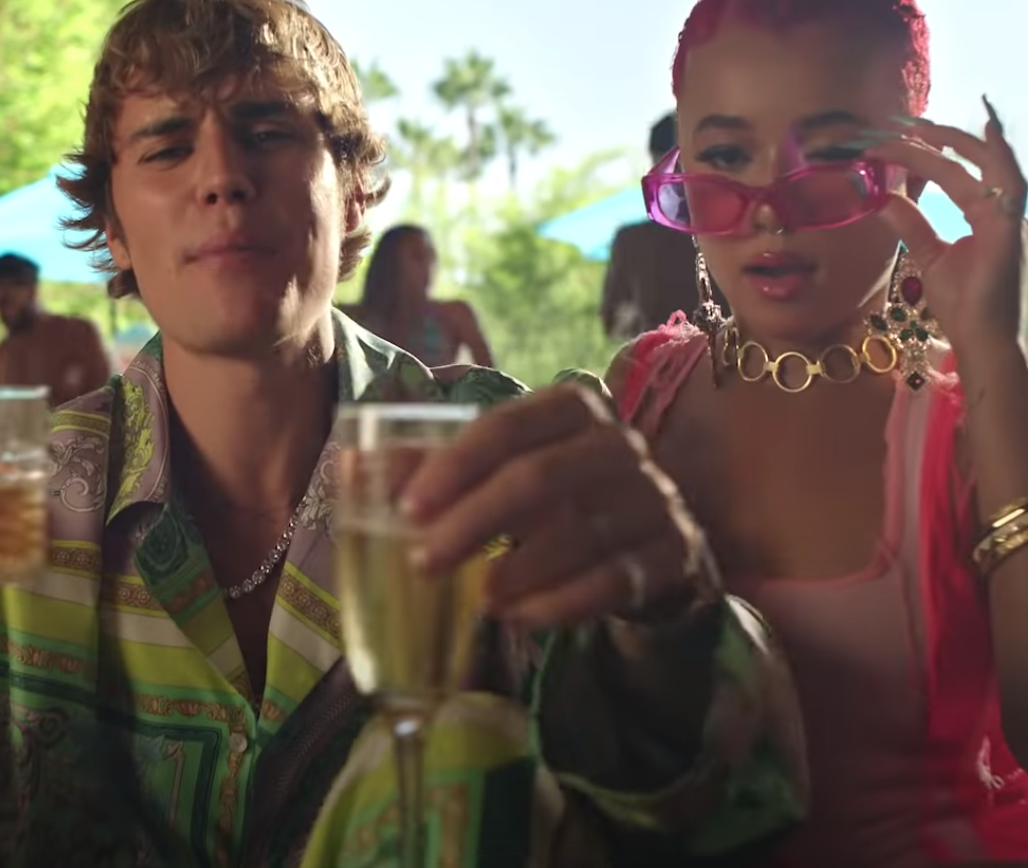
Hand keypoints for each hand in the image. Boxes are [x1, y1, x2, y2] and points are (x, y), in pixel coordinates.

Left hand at [404, 383, 713, 626]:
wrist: (650, 552)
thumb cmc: (558, 505)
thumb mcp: (501, 477)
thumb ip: (436, 470)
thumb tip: (351, 468)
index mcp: (572, 410)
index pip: (508, 426)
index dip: (455, 464)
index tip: (407, 508)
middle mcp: (621, 446)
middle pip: (540, 478)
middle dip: (473, 523)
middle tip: (422, 563)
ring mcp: (656, 499)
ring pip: (581, 532)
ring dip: (519, 569)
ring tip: (476, 599)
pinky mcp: (676, 555)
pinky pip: (618, 579)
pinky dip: (563, 601)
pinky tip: (522, 617)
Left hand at [866, 97, 1027, 355]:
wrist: (980, 339)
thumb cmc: (962, 304)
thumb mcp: (928, 256)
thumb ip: (911, 225)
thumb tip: (883, 197)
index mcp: (987, 218)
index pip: (957, 175)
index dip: (927, 155)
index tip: (893, 141)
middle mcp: (1003, 213)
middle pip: (978, 162)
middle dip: (944, 138)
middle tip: (907, 122)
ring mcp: (1011, 220)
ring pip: (992, 165)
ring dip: (960, 142)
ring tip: (926, 126)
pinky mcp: (1012, 231)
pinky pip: (1011, 183)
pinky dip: (1002, 155)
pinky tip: (988, 130)